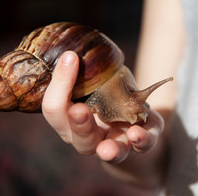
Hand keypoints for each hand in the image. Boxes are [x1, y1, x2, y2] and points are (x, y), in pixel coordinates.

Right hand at [42, 51, 163, 162]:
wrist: (135, 116)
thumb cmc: (107, 94)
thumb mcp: (95, 80)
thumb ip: (86, 69)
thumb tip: (73, 46)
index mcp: (70, 119)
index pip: (55, 110)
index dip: (58, 86)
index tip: (70, 57)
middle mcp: (89, 136)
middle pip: (76, 137)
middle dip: (77, 124)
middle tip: (78, 110)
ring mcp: (116, 142)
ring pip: (107, 151)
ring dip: (107, 150)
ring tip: (107, 149)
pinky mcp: (142, 141)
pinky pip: (143, 145)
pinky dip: (141, 141)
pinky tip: (137, 134)